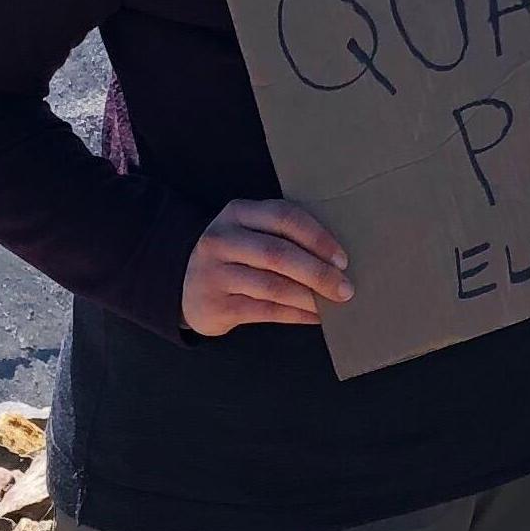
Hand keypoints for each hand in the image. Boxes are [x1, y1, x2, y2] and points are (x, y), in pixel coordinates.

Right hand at [180, 199, 350, 334]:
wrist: (184, 284)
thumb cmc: (234, 256)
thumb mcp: (249, 233)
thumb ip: (282, 236)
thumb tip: (336, 260)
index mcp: (237, 213)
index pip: (283, 217)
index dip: (317, 238)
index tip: (342, 259)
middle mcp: (222, 240)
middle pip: (278, 254)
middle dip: (318, 273)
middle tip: (345, 288)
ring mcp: (215, 273)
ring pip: (272, 286)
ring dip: (309, 297)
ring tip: (333, 305)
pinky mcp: (215, 305)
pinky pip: (264, 310)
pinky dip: (295, 314)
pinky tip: (314, 317)